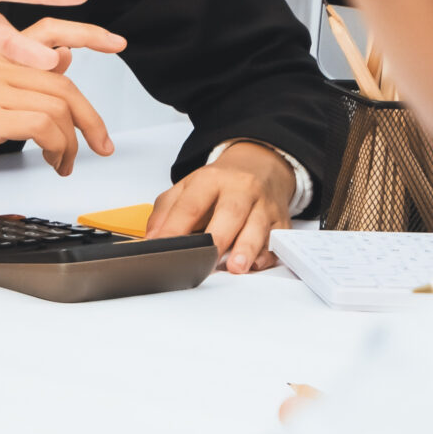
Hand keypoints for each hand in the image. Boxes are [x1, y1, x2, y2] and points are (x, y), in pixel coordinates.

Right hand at [0, 19, 123, 191]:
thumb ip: (22, 78)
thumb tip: (63, 59)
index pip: (46, 32)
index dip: (86, 33)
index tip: (116, 42)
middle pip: (62, 83)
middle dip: (90, 119)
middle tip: (99, 145)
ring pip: (57, 107)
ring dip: (72, 143)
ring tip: (63, 162)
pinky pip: (43, 127)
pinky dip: (58, 148)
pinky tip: (51, 162)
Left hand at [149, 142, 293, 271]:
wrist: (259, 166)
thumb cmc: (219, 184)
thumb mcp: (187, 188)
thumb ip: (166, 211)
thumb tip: (152, 238)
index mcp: (211, 179)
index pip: (190, 205)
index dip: (175, 228)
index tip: (162, 247)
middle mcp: (241, 189)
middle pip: (229, 213)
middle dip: (217, 239)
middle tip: (202, 261)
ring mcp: (264, 204)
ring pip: (258, 226)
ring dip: (247, 248)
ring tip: (236, 267)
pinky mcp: (281, 220)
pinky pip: (277, 238)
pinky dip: (268, 253)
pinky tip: (257, 263)